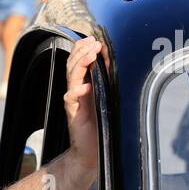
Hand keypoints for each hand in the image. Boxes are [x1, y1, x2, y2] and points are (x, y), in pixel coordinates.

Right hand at [64, 38, 103, 174]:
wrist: (94, 150)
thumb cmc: (104, 123)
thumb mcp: (110, 98)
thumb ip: (110, 82)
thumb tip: (116, 63)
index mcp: (86, 84)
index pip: (81, 61)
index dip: (85, 49)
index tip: (96, 40)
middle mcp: (77, 89)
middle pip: (73, 64)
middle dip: (82, 51)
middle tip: (93, 43)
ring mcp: (74, 100)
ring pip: (71, 77)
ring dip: (80, 65)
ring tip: (90, 56)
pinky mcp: (73, 113)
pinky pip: (70, 99)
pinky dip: (77, 92)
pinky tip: (85, 86)